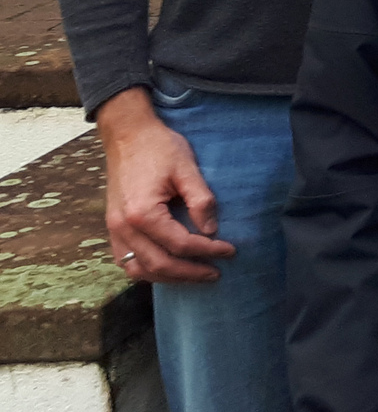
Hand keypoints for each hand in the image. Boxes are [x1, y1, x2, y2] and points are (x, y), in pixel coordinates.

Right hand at [96, 86, 235, 283]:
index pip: (180, 244)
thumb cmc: (158, 148)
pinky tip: (168, 268)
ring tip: (195, 275)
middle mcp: (123, 227)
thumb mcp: (187, 169)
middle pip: (159, 265)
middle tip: (216, 273)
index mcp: (143, 213)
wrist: (127, 134)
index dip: (208, 250)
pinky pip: (127, 260)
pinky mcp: (114, 227)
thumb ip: (201, 200)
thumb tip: (211, 230)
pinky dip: (147, 269)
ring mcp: (114, 229)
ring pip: (139, 269)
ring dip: (168, 277)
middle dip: (190, 273)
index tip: (230, 250)